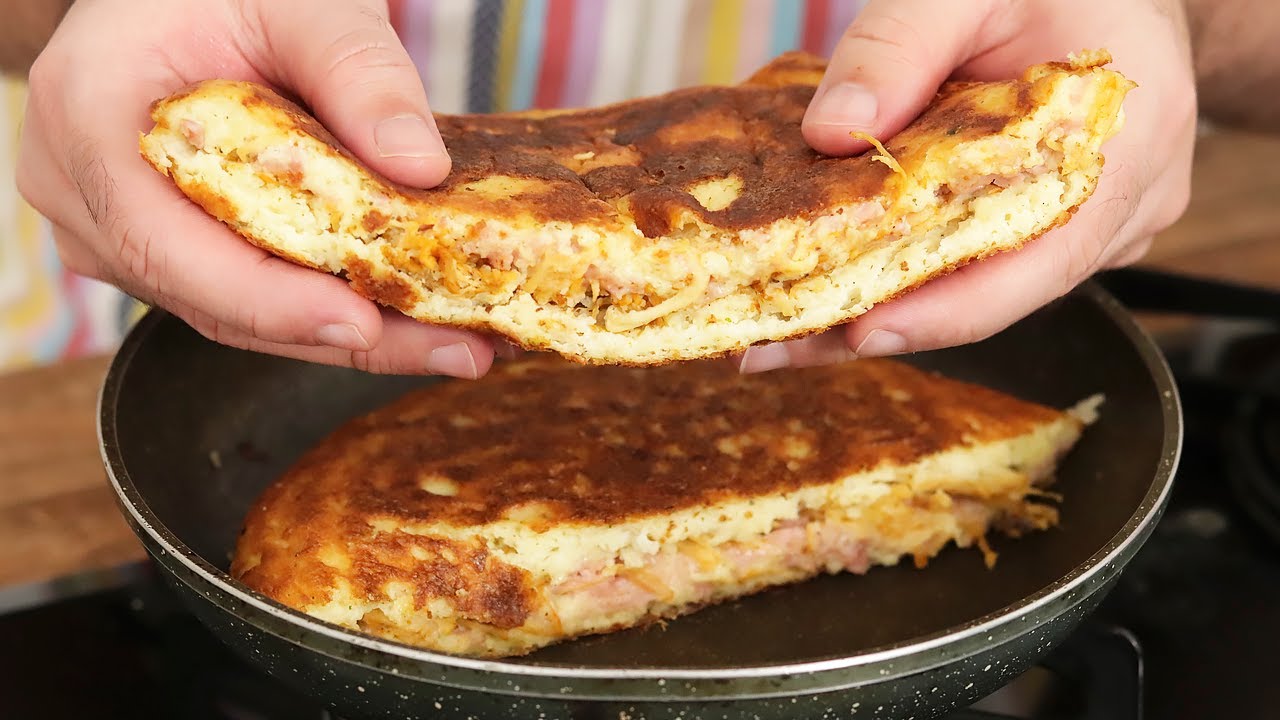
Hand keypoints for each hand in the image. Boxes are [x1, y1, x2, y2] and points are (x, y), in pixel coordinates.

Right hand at [16, 0, 493, 377]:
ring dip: (353, 336)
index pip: (163, 243)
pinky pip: (251, 296)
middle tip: (459, 352)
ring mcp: (122, 231)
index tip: (360, 322)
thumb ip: (359, 73)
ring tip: (459, 344)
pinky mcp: (170, 249)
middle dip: (344, 335)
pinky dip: (332, 309)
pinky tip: (418, 319)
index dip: (265, 299)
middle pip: (215, 300)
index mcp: (87, 118)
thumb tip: (421, 168)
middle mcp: (85, 193)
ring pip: (240, 315)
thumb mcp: (303, 4)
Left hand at [737, 0, 1195, 372]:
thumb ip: (898, 46)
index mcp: (1127, 139)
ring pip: (987, 288)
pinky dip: (912, 274)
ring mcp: (1103, 221)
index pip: (1042, 258)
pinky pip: (986, 262)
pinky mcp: (1064, 225)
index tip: (860, 333)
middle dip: (884, 322)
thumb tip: (830, 133)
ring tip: (783, 324)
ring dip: (886, 306)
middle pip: (1000, 291)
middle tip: (777, 344)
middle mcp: (1128, 200)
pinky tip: (834, 281)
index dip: (949, 309)